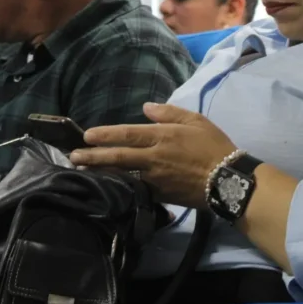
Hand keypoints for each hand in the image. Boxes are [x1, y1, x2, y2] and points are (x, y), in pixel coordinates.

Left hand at [69, 102, 237, 209]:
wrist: (229, 180)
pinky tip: (106, 187)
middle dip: (93, 157)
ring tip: (82, 172)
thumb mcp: (195, 120)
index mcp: (162, 136)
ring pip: (122, 175)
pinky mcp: (160, 195)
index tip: (87, 135)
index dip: (105, 135)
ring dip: (100, 173)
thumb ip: (169, 112)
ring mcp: (156, 179)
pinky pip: (135, 190)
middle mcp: (154, 157)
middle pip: (118, 157)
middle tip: (73, 157)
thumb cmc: (214, 146)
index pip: (127, 134)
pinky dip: (119, 188)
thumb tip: (146, 107)